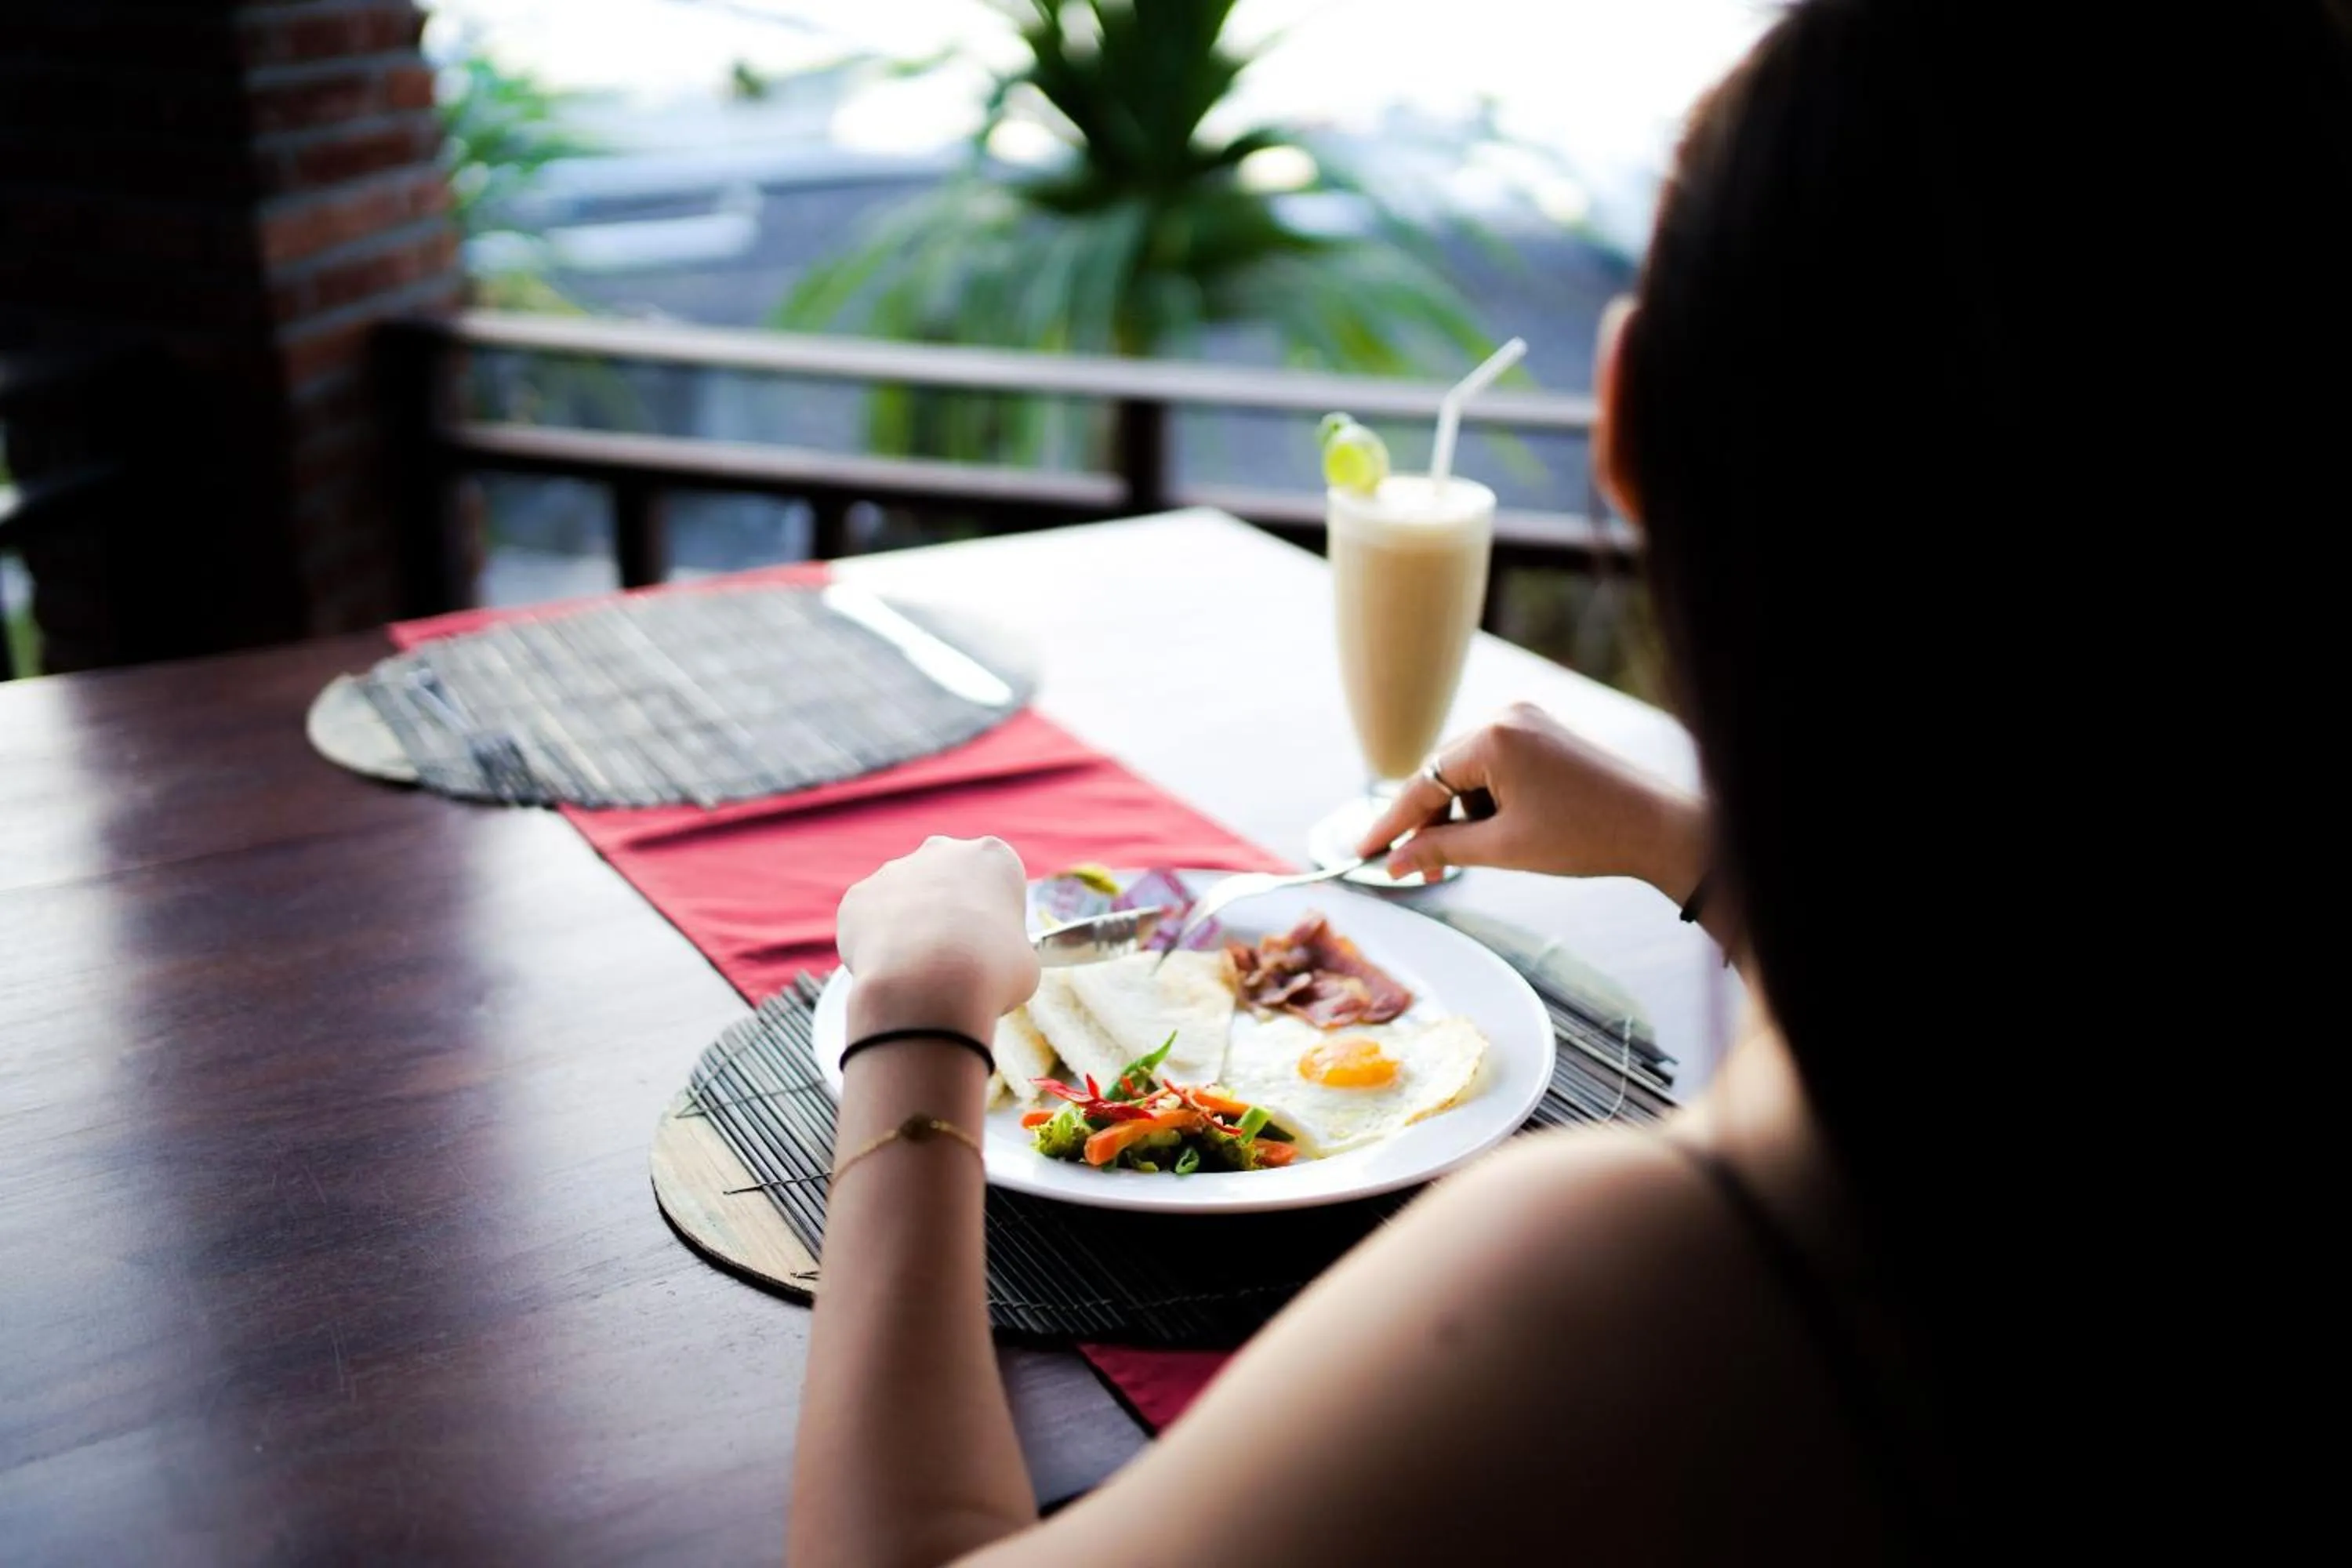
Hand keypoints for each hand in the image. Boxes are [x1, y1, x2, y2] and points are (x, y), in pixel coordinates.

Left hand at [837, 836, 1039, 1041]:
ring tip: (915, 971)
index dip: (992, 919)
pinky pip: (868, 921)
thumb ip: (1005, 948)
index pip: (993, 882)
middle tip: (950, 955)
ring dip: (908, 927)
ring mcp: (895, 869)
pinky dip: (875, 945)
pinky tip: (887, 971)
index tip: (987, 949)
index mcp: (993, 857)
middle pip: (944, 878)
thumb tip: (991, 963)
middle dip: (945, 910)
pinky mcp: (858, 896)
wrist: (930, 984)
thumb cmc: (990, 972)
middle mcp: (941, 851)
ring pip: (903, 899)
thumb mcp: (1023, 962)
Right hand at [1356, 702, 1708, 896]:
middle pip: (1444, 775)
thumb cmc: (1586, 836)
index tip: (1362, 852)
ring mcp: (1528, 721)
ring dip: (1462, 816)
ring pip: (1469, 773)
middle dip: (1430, 824)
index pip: (1423, 783)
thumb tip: (1394, 863)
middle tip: (1418, 871)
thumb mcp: (1502, 848)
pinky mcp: (1544, 733)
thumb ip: (1439, 849)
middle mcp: (1508, 716)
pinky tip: (1497, 833)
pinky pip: (1496, 766)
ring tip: (1472, 858)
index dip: (1390, 823)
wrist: (1659, 828)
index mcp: (1494, 736)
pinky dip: (1488, 801)